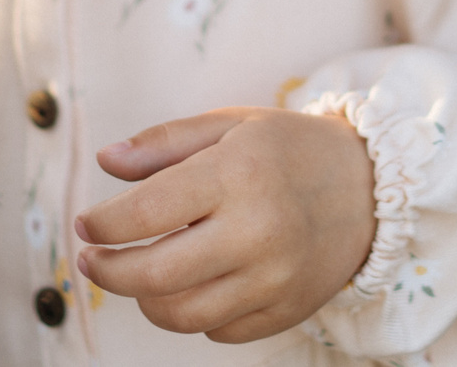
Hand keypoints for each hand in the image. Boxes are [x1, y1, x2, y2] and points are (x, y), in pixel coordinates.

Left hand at [74, 106, 377, 342]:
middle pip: (153, 277)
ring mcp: (274, 277)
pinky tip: (197, 283)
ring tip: (142, 275)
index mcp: (236, 173)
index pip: (143, 213)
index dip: (101, 224)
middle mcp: (256, 230)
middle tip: (93, 261)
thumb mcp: (231, 125)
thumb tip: (105, 161)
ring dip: (146, 299)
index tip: (86, 224)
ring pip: (180, 314)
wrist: (371, 187)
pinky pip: (217, 330)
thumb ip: (164, 142)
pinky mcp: (287, 309)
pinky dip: (194, 313)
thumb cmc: (290, 149)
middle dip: (108, 272)